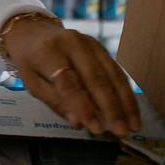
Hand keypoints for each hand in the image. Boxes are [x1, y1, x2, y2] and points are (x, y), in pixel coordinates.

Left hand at [2, 17, 140, 136]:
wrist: (34, 32)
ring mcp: (90, 43)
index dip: (84, 106)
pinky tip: (132, 111)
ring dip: (125, 102)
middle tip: (120, 132)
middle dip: (111, 108)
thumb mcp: (32, 83)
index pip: (69, 82)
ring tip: (132, 126)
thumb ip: (55, 102)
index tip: (96, 128)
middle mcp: (72, 43)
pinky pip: (117, 71)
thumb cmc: (31, 62)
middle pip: (96, 78)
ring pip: (112, 74)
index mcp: (48, 52)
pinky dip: (126, 93)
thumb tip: (79, 123)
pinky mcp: (101, 47)